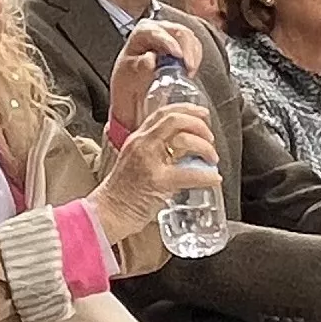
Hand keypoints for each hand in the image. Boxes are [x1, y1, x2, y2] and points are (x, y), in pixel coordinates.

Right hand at [91, 102, 219, 245]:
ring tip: (212, 159)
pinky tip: (213, 178)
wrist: (107, 213)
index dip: (187, 109)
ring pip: (183, 140)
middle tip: (210, 138)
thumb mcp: (137, 161)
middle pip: (175, 120)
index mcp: (138, 138)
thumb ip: (157, 151)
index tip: (202, 114)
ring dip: (205, 148)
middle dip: (199, 125)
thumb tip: (187, 150)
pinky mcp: (157, 182)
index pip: (163, 112)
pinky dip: (206, 175)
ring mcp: (148, 162)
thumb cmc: (122, 192)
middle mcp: (141, 144)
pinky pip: (188, 173)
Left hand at [106, 18, 191, 138]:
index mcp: (141, 32)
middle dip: (187, 48)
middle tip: (190, 67)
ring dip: (193, 53)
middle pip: (177, 31)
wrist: (133, 86)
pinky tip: (191, 69)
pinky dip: (196, 56)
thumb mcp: (128, 74)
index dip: (169, 42)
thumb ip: (139, 65)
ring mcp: (171, 34)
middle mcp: (157, 28)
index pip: (156, 32)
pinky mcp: (182, 43)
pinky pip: (194, 45)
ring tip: (191, 71)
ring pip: (189, 36)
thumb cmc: (128, 78)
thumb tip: (150, 59)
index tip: (178, 55)